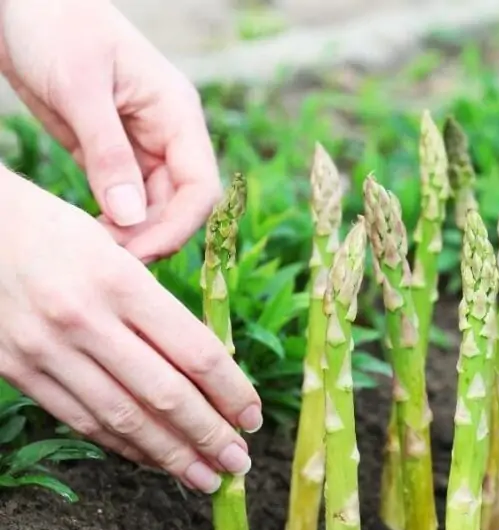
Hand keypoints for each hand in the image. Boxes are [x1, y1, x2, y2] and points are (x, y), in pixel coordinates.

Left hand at [0, 0, 220, 262]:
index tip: (141, 251)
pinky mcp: (115, 154)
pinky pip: (128, 200)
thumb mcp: (80, 88)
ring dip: (132, 233)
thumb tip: (130, 217)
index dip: (180, 226)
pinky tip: (90, 230)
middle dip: (151, 236)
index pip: (201, 186)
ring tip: (95, 247)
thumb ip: (108, 154)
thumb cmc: (53, 22)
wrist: (21, 0)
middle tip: (110, 259)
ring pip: (155, 208)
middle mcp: (168, 135)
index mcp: (177, 114)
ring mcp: (143, 146)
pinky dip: (115, 222)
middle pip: (180, 205)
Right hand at [0, 168, 262, 492]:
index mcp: (120, 281)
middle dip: (210, 436)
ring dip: (171, 455)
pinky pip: (81, 421)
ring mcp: (46, 350)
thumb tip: (208, 371)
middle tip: (239, 463)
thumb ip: (159, 310)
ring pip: (123, 419)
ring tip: (204, 477)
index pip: (195, 352)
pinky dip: (123, 445)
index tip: (253, 418)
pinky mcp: (18, 371)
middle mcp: (84, 319)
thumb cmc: (56, 233)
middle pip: (165, 395)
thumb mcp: (117, 251)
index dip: (232, 393)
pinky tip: (152, 458)